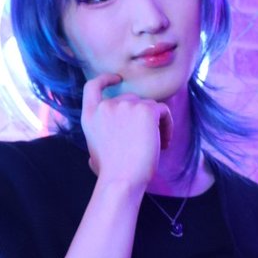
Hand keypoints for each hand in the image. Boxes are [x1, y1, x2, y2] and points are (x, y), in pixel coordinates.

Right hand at [82, 72, 169, 188]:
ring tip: (158, 147)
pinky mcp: (145, 110)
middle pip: (131, 100)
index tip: (116, 78)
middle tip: (148, 142)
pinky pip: (163, 111)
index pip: (93, 87)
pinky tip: (164, 144)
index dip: (105, 80)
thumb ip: (99, 142)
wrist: (122, 179)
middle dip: (141, 118)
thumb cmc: (110, 174)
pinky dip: (167, 126)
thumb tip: (94, 159)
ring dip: (156, 125)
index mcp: (90, 116)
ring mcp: (125, 105)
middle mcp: (106, 106)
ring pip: (149, 107)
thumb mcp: (94, 153)